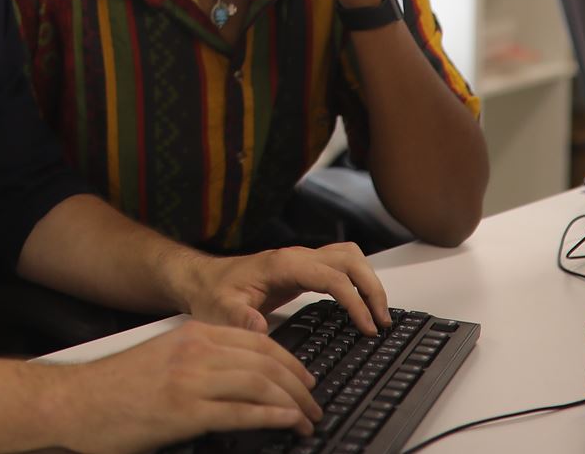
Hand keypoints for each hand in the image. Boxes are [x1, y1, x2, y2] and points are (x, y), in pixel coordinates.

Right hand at [55, 320, 322, 452]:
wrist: (74, 401)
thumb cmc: (114, 388)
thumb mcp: (162, 359)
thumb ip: (197, 360)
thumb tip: (236, 378)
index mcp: (192, 334)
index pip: (259, 341)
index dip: (291, 361)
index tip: (305, 379)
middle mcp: (196, 351)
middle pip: (267, 361)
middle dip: (299, 385)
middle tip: (313, 404)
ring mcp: (192, 380)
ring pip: (262, 384)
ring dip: (293, 404)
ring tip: (306, 420)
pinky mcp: (186, 412)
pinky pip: (243, 411)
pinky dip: (273, 417)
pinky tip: (287, 424)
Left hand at [180, 241, 388, 337]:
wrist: (202, 281)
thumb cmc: (212, 294)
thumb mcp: (220, 310)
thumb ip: (239, 319)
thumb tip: (259, 326)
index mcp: (283, 265)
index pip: (332, 277)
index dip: (355, 301)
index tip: (367, 327)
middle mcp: (296, 257)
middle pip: (350, 259)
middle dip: (372, 288)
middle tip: (383, 321)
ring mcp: (302, 261)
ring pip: (349, 258)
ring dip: (369, 281)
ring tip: (378, 315)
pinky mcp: (303, 270)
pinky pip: (340, 268)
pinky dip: (358, 283)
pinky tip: (360, 307)